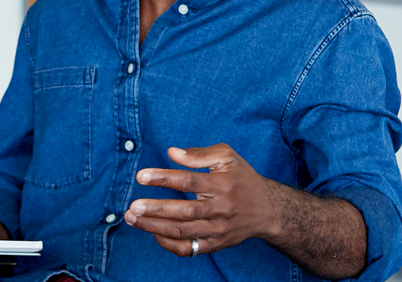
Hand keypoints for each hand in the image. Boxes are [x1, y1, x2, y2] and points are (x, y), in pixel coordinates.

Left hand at [122, 144, 282, 256]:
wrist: (268, 210)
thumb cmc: (242, 179)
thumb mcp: (228, 157)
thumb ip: (199, 154)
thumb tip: (171, 152)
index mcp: (223, 185)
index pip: (190, 182)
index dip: (164, 178)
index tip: (141, 176)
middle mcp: (222, 209)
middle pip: (185, 212)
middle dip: (156, 210)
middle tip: (133, 206)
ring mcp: (219, 230)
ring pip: (183, 232)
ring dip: (155, 227)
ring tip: (133, 218)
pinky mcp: (216, 244)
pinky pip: (189, 249)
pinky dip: (168, 243)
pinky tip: (152, 232)